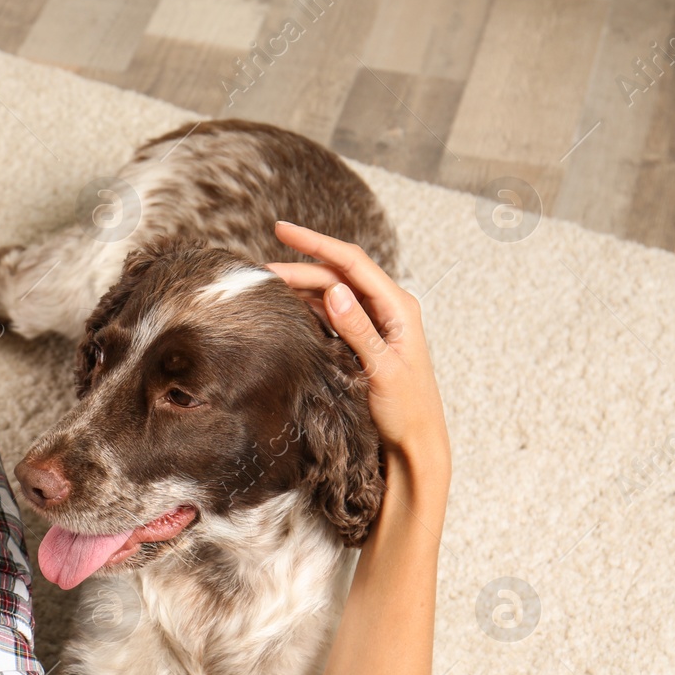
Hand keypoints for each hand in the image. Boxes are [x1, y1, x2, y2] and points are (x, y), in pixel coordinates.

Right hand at [266, 222, 449, 484]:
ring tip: (266, 287)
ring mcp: (373, 323)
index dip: (315, 243)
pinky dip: (306, 307)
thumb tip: (334, 291)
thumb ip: (358, 330)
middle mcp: (387, 308)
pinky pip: (330, 314)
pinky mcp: (360, 340)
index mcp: (398, 307)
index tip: (282, 230)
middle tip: (259, 273)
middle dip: (299, 268)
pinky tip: (284, 307)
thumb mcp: (382, 369)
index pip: (351, 262)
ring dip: (300, 287)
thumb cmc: (407, 410)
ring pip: (330, 292)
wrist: (415, 444)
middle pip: (336, 274)